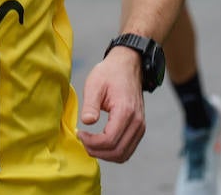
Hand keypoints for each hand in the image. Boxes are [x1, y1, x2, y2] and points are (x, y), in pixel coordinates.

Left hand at [76, 46, 145, 162]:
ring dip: (105, 154)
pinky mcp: (139, 128)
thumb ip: (91, 104)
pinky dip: (113, 151)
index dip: (92, 143)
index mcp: (125, 111)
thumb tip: (87, 122)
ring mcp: (140, 126)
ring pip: (124, 154)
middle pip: (117, 152)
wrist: (127, 66)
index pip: (109, 140)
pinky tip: (100, 142)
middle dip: (97, 151)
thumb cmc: (109, 73)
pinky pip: (127, 149)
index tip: (80, 133)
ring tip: (90, 143)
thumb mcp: (95, 84)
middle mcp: (137, 122)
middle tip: (83, 141)